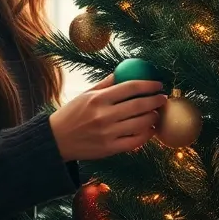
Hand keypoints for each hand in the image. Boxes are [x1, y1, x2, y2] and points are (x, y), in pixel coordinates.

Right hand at [49, 75, 166, 160]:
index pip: (130, 87)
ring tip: (157, 113)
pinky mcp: (109, 149)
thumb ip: (105, 83)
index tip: (158, 84)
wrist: (55, 140)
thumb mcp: (85, 95)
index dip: (148, 84)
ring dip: (153, 117)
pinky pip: (134, 141)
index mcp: (98, 99)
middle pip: (139, 105)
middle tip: (163, 98)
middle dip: (155, 100)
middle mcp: (104, 115)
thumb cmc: (72, 114)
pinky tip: (150, 130)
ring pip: (140, 124)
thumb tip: (125, 71)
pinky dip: (146, 135)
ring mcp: (107, 133)